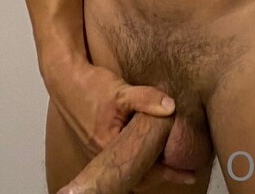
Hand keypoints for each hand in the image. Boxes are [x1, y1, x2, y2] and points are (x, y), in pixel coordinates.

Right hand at [50, 58, 195, 189]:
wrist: (65, 79)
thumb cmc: (90, 86)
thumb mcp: (120, 91)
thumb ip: (146, 99)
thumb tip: (171, 107)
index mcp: (109, 148)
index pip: (145, 169)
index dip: (168, 172)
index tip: (188, 175)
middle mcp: (103, 156)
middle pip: (137, 176)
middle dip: (162, 175)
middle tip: (186, 175)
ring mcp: (99, 152)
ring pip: (129, 169)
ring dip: (149, 168)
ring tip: (171, 166)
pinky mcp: (97, 143)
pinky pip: (121, 159)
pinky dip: (137, 159)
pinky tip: (147, 152)